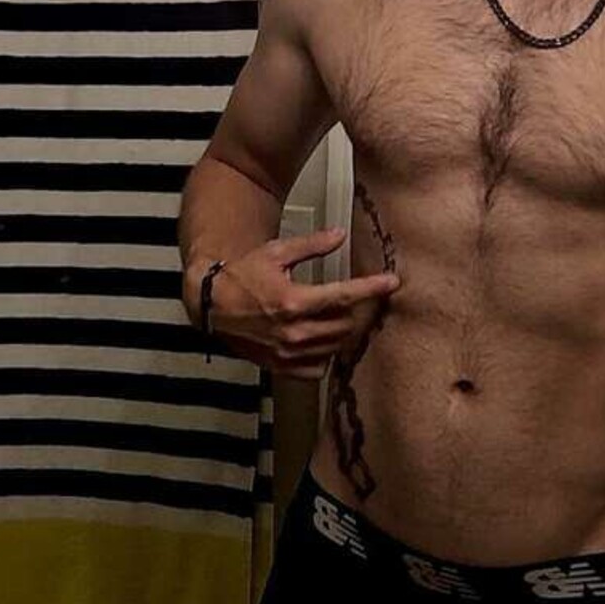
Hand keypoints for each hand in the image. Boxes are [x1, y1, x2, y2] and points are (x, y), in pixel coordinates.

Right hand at [185, 227, 400, 379]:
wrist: (212, 306)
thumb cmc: (243, 275)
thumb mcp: (276, 253)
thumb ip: (311, 245)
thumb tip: (340, 235)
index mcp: (294, 301)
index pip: (345, 296)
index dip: (372, 288)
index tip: (392, 282)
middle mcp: (293, 331)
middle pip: (346, 324)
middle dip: (357, 310)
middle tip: (359, 299)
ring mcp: (287, 353)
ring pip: (335, 347)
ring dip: (344, 331)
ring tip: (341, 316)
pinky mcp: (281, 367)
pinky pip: (318, 368)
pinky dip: (326, 354)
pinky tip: (321, 339)